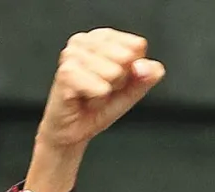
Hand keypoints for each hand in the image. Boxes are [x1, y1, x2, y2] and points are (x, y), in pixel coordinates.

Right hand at [36, 28, 164, 149]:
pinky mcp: (66, 72)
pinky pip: (101, 88)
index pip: (137, 45)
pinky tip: (86, 99)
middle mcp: (85, 40)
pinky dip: (98, 100)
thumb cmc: (99, 105)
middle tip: (103, 89)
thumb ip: (147, 75)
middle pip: (127, 57)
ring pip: (114, 72)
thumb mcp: (132, 90)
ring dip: (107, 92)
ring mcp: (72, 54)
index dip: (133, 69)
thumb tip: (148, 66)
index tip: (116, 79)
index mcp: (102, 37)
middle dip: (120, 81)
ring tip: (93, 94)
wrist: (74, 130)